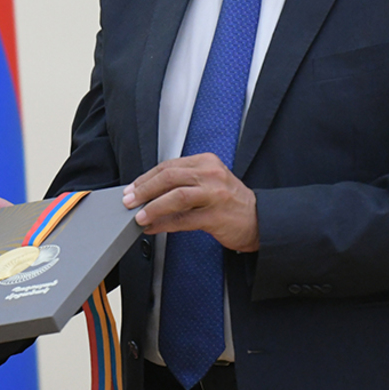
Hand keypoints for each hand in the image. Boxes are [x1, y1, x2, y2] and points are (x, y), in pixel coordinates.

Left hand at [122, 154, 259, 250]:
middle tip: (129, 201)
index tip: (132, 188)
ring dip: (153, 207)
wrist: (259, 220)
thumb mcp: (209, 182)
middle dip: (144, 190)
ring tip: (138, 216)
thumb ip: (183, 182)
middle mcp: (211, 175)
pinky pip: (184, 219)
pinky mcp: (216, 216)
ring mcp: (215, 195)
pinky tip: (154, 227)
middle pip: (169, 177)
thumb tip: (148, 192)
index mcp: (206, 162)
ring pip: (176, 196)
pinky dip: (164, 224)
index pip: (169, 165)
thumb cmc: (230, 202)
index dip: (146, 178)